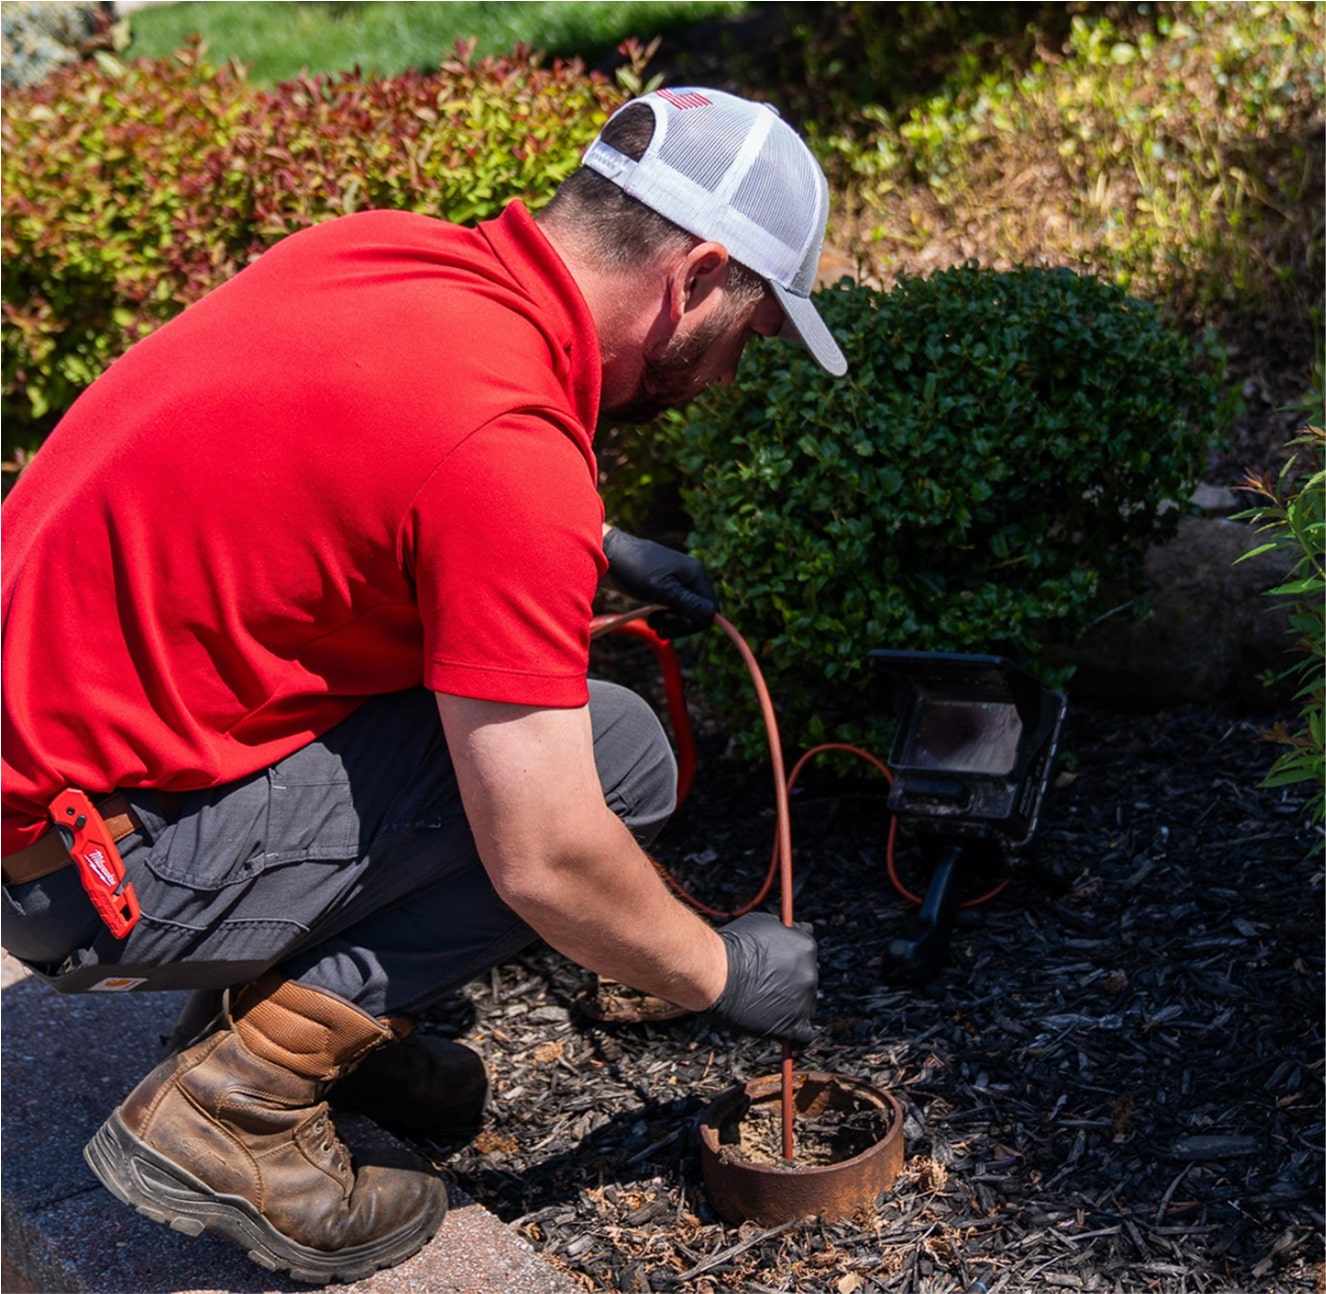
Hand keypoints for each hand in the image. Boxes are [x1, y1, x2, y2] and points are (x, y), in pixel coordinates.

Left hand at [602, 528, 717, 638]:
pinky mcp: (666, 587)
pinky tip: (651, 619)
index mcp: (695, 573)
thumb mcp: (660, 588)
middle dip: (680, 625)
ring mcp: (678, 582)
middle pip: (699, 612)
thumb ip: (686, 602)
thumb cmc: (633, 568)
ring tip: (652, 623)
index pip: (710, 607)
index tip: (673, 629)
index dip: (695, 623)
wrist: (607, 555)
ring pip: (685, 613)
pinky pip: (673, 609)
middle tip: (659, 628)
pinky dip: (664, 618)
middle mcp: (690, 577)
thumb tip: (711, 614)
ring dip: (670, 623)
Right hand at [708, 913, 817, 1045]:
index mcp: (806, 946)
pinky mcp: (791, 1027)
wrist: (715, 972)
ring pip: (804, 1005)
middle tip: (766, 982)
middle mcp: (810, 974)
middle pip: (806, 978)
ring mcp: (803, 1002)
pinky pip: (803, 1036)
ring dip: (790, 1004)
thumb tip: (789, 931)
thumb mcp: (762, 922)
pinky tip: (781, 1028)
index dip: (790, 956)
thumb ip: (782, 930)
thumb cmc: (732, 945)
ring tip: (763, 1002)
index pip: (806, 952)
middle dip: (790, 979)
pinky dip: (794, 1033)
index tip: (778, 962)